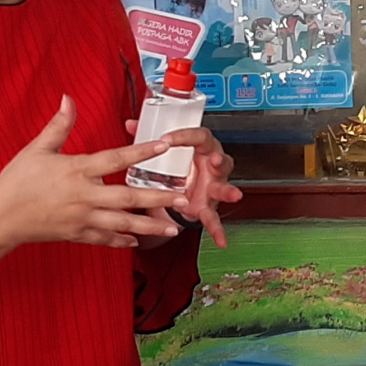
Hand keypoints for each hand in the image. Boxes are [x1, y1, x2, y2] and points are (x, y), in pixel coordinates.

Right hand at [0, 97, 188, 248]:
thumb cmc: (16, 181)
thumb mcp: (37, 149)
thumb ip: (59, 125)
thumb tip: (69, 98)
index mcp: (77, 170)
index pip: (116, 159)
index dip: (142, 151)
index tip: (165, 145)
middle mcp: (84, 196)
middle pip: (129, 197)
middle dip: (159, 198)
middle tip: (184, 197)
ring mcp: (82, 218)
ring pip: (123, 224)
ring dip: (150, 226)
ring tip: (174, 227)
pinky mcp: (77, 235)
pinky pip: (105, 239)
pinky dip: (122, 241)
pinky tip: (138, 242)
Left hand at [123, 120, 242, 247]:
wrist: (185, 184)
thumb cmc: (181, 162)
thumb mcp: (167, 149)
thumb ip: (150, 137)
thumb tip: (132, 124)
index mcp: (203, 147)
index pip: (198, 136)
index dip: (184, 136)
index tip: (167, 139)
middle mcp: (213, 166)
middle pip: (222, 160)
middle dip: (220, 161)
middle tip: (215, 160)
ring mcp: (213, 186)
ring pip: (223, 187)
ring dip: (228, 191)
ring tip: (233, 195)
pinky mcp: (208, 206)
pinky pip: (215, 219)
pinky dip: (218, 230)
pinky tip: (221, 240)